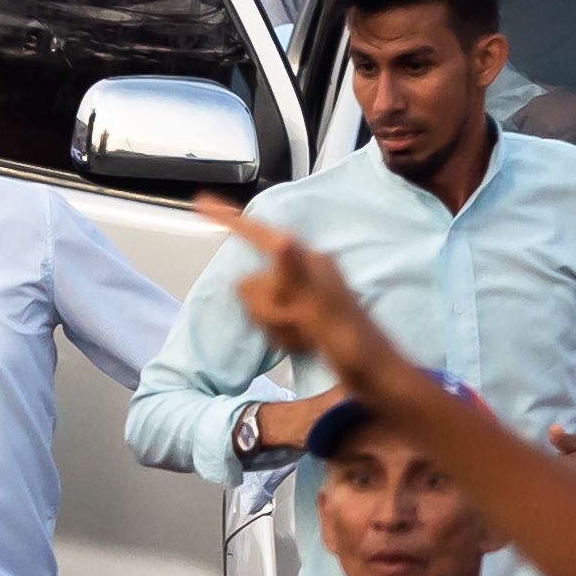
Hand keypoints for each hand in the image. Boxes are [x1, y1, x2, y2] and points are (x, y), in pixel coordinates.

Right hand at [206, 206, 397, 391]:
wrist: (375, 373)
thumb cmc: (349, 342)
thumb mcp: (318, 309)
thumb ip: (296, 274)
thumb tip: (281, 240)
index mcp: (308, 261)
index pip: (260, 234)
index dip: (229, 218)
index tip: (199, 202)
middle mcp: (308, 267)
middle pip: (257, 282)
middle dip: (264, 308)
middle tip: (293, 327)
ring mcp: (309, 289)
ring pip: (265, 303)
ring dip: (275, 324)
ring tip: (303, 337)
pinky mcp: (310, 310)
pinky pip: (278, 319)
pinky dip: (285, 333)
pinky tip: (305, 343)